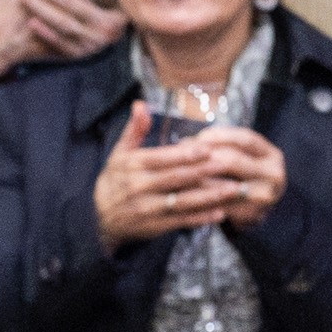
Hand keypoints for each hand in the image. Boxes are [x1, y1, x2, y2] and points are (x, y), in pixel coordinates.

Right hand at [90, 105, 235, 248]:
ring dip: (209, 196)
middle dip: (204, 171)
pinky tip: (220, 213)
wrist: (97, 218)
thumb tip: (141, 104)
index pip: (162, 157)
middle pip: (176, 178)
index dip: (186, 154)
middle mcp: (139, 187)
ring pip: (182, 201)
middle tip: (229, 164)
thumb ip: (134, 130)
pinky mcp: (153, 227)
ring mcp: (147, 208)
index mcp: (133, 165)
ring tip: (233, 189)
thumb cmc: (114, 180)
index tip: (209, 148)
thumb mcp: (119, 153)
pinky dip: (201, 218)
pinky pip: (181, 221)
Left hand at [187, 123, 287, 226]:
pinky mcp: (253, 215)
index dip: (217, 136)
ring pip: (224, 185)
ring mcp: (265, 196)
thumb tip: (185, 144)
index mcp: (272, 155)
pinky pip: (221, 206)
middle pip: (232, 160)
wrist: (253, 212)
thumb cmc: (241, 179)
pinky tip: (183, 196)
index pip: (244, 139)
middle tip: (177, 158)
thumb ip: (221, 147)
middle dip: (202, 158)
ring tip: (175, 175)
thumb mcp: (241, 159)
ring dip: (197, 179)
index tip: (194, 138)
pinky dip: (201, 200)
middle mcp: (274, 174)